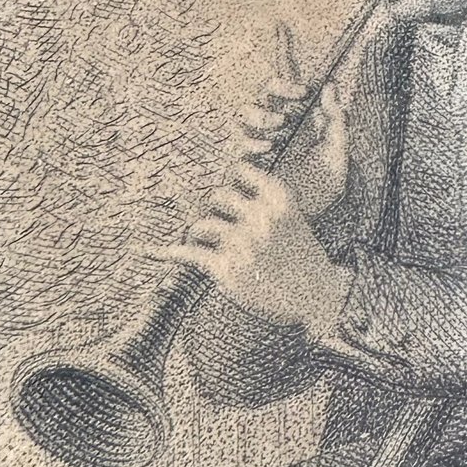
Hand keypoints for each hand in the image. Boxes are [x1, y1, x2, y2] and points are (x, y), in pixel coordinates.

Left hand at [145, 165, 350, 337]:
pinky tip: (152, 251)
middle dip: (214, 208)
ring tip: (207, 242)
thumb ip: (264, 200)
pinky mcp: (226, 268)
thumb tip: (222, 184)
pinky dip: (169, 252)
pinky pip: (190, 253)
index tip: (222, 185)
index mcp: (279, 199)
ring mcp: (243, 242)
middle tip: (214, 219)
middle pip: (217, 196)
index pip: (240, 172)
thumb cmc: (301, 254)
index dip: (229, 178)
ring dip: (200, 233)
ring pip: (202, 224)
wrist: (315, 294)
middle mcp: (260, 217)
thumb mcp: (292, 218)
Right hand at [234, 24, 349, 219]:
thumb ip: (337, 123)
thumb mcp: (339, 156)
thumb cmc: (323, 192)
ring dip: (264, 115)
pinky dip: (253, 140)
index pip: (293, 79)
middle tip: (297, 96)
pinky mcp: (247, 162)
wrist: (305, 225)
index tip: (281, 25)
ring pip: (250, 111)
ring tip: (280, 129)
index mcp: (303, 118)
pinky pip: (242, 140)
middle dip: (280, 87)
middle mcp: (279, 125)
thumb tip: (331, 88)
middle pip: (267, 89)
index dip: (284, 51)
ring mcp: (261, 142)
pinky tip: (267, 151)